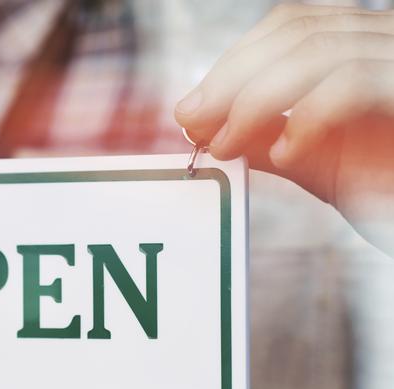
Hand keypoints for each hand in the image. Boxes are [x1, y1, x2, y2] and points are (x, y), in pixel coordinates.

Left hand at [175, 4, 393, 255]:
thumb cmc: (385, 186)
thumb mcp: (313, 156)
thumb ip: (264, 134)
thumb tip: (203, 124)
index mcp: (364, 46)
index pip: (291, 26)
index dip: (234, 62)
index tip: (193, 105)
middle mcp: (388, 40)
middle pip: (297, 31)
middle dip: (231, 79)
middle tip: (191, 120)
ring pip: (316, 52)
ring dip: (253, 101)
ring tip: (225, 145)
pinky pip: (351, 85)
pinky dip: (305, 118)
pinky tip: (284, 154)